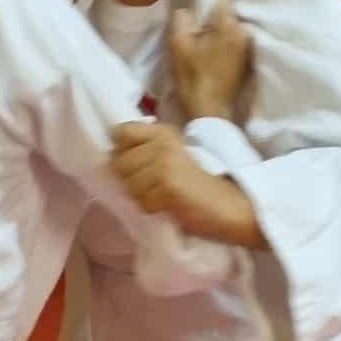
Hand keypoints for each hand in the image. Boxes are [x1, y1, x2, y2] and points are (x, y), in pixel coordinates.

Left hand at [111, 123, 264, 245]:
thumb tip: (112, 154)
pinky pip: (142, 203)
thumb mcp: (173, 154)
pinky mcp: (168, 186)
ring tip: (163, 195)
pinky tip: (170, 205)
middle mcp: (162, 143)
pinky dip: (153, 209)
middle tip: (154, 186)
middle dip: (130, 180)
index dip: (122, 151)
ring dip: (142, 197)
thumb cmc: (198, 183)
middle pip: (118, 163)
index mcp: (163, 131)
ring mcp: (164, 164)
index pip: (121, 132)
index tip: (138, 164)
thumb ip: (147, 148)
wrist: (229, 204)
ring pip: (128, 186)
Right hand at [169, 1, 252, 120]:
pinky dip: (228, 46)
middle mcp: (244, 33)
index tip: (198, 18)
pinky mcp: (249, 62)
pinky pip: (237, 44)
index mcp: (228, 25)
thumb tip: (189, 10)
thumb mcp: (177, 44)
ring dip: (222, 34)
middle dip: (215, 21)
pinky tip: (216, 58)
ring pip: (233, 30)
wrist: (209, 112)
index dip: (208, 5)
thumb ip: (181, 19)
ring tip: (208, 47)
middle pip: (229, 15)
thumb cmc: (192, 77)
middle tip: (200, 34)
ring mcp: (249, 49)